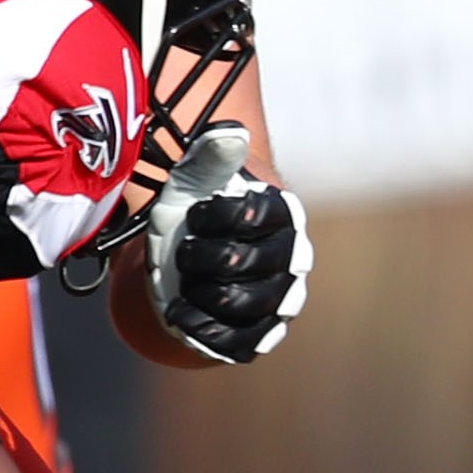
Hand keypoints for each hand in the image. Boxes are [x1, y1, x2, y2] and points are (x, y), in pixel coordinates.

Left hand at [142, 121, 309, 362]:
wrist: (187, 263)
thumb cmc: (194, 217)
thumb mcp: (193, 182)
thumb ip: (211, 156)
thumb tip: (231, 132)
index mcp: (283, 216)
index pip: (245, 217)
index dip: (208, 219)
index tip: (196, 216)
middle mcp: (292, 259)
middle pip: (237, 264)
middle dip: (195, 258)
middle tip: (186, 251)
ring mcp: (282, 300)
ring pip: (236, 303)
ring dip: (195, 291)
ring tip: (186, 281)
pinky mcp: (264, 334)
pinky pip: (235, 340)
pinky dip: (198, 327)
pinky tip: (180, 311)